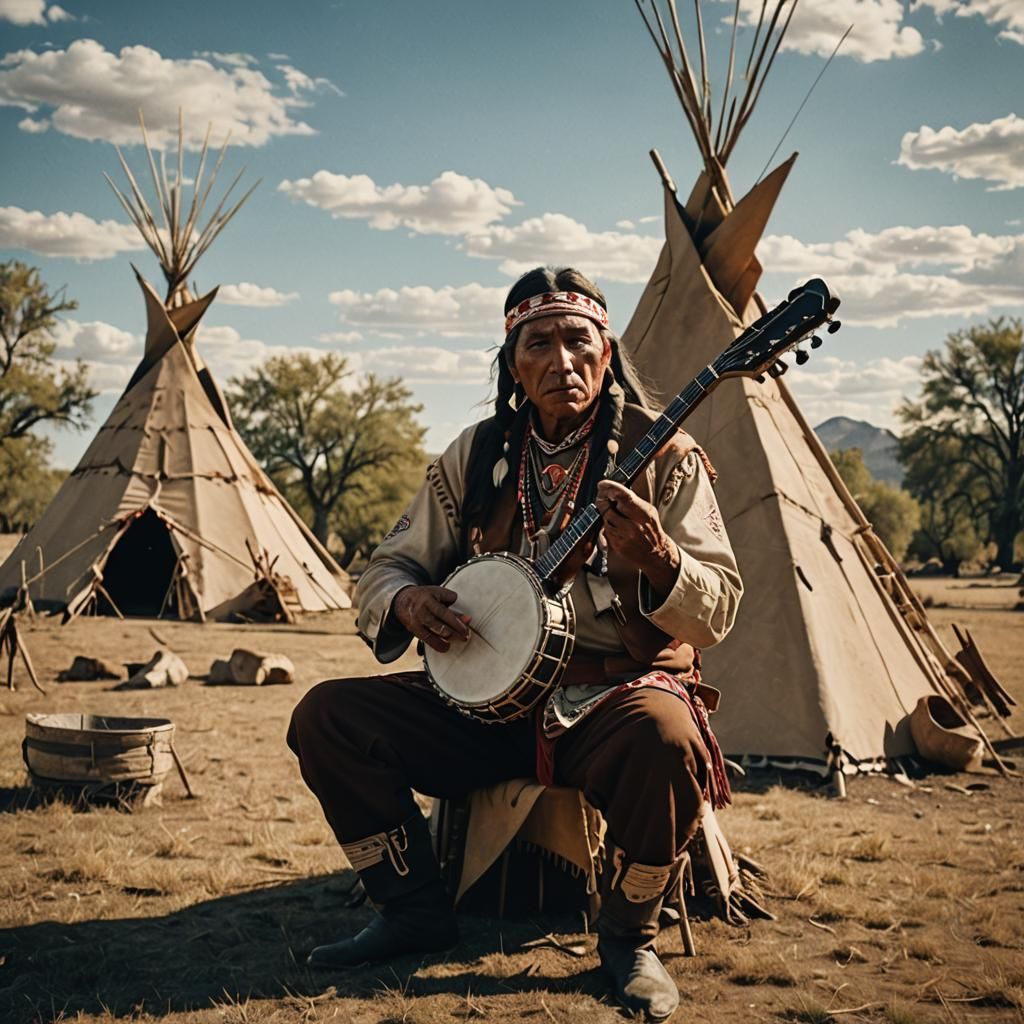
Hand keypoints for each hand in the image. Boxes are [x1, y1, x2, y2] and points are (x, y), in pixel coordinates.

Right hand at [392, 585, 470, 653]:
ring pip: (433, 632)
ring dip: (448, 637)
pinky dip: (437, 644)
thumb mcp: (439, 597)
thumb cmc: (426, 597)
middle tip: (466, 635)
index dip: (456, 620)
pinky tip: (446, 647)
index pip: (443, 611)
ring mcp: (416, 621)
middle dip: (454, 630)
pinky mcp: (414, 629)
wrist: (402, 600)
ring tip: (460, 639)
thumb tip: (468, 620)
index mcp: (428, 599)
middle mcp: (421, 610)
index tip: (467, 625)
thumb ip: (453, 609)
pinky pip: (426, 639)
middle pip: (439, 623)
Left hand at [595, 480, 679, 595]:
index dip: (610, 488)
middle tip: (604, 498)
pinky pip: (606, 531)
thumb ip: (634, 501)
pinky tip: (617, 527)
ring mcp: (624, 536)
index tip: (603, 484)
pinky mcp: (617, 545)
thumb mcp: (649, 512)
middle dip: (604, 502)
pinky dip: (609, 527)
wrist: (656, 553)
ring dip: (607, 515)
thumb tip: (616, 490)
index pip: (622, 496)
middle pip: (608, 508)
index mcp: (643, 514)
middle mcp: (633, 525)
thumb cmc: (652, 530)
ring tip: (617, 516)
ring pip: (605, 519)